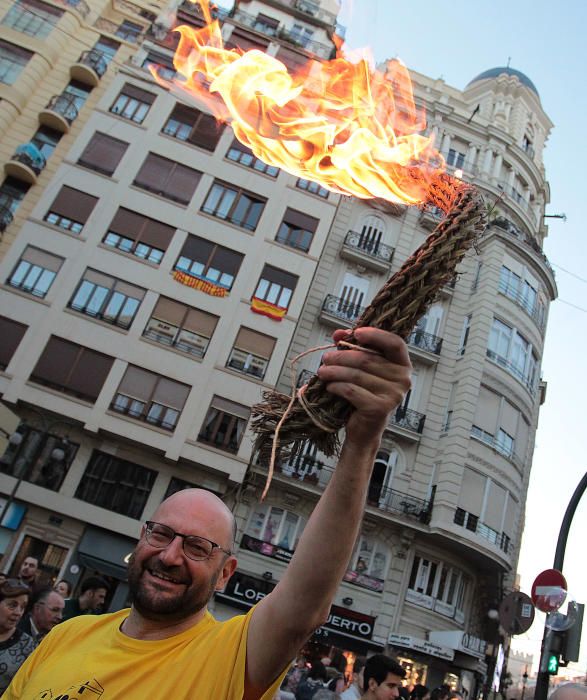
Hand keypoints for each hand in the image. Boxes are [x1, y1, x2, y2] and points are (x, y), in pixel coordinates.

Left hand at [316, 327, 411, 443]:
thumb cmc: (364, 393)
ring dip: (335, 371)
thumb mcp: (360, 368)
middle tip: (325, 358)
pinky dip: (337, 386)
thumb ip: (352, 347)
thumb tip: (338, 333)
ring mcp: (394, 395)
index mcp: (402, 365)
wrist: (365, 429)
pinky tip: (329, 386)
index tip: (356, 333)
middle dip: (341, 357)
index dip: (376, 335)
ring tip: (322, 372)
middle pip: (368, 359)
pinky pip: (352, 391)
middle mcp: (403, 379)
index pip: (395, 343)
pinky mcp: (380, 408)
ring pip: (357, 375)